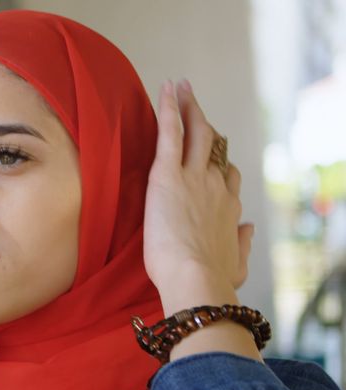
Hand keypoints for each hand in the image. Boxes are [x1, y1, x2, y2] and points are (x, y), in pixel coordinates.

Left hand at [143, 79, 254, 297]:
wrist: (195, 278)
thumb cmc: (212, 279)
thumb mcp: (235, 263)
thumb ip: (241, 243)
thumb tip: (247, 227)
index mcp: (227, 207)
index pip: (226, 176)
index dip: (218, 163)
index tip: (210, 156)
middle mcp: (215, 185)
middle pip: (213, 145)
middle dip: (204, 121)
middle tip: (195, 102)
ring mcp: (194, 176)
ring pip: (195, 132)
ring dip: (188, 107)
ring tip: (180, 88)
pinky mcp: (168, 175)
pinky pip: (170, 133)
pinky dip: (169, 109)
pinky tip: (165, 90)